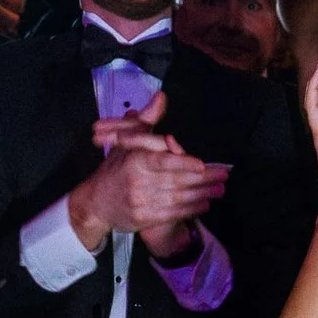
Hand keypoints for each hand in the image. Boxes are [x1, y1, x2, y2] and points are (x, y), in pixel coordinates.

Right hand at [70, 94, 228, 247]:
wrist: (95, 204)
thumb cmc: (116, 170)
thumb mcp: (126, 142)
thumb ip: (147, 122)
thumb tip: (161, 98)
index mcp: (134, 161)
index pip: (161, 161)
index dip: (183, 163)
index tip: (202, 164)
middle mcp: (137, 182)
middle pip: (175, 180)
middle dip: (203, 179)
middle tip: (223, 175)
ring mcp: (139, 202)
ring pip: (176, 198)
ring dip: (201, 194)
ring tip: (219, 189)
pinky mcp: (142, 219)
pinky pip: (171, 214)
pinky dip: (189, 210)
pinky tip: (204, 204)